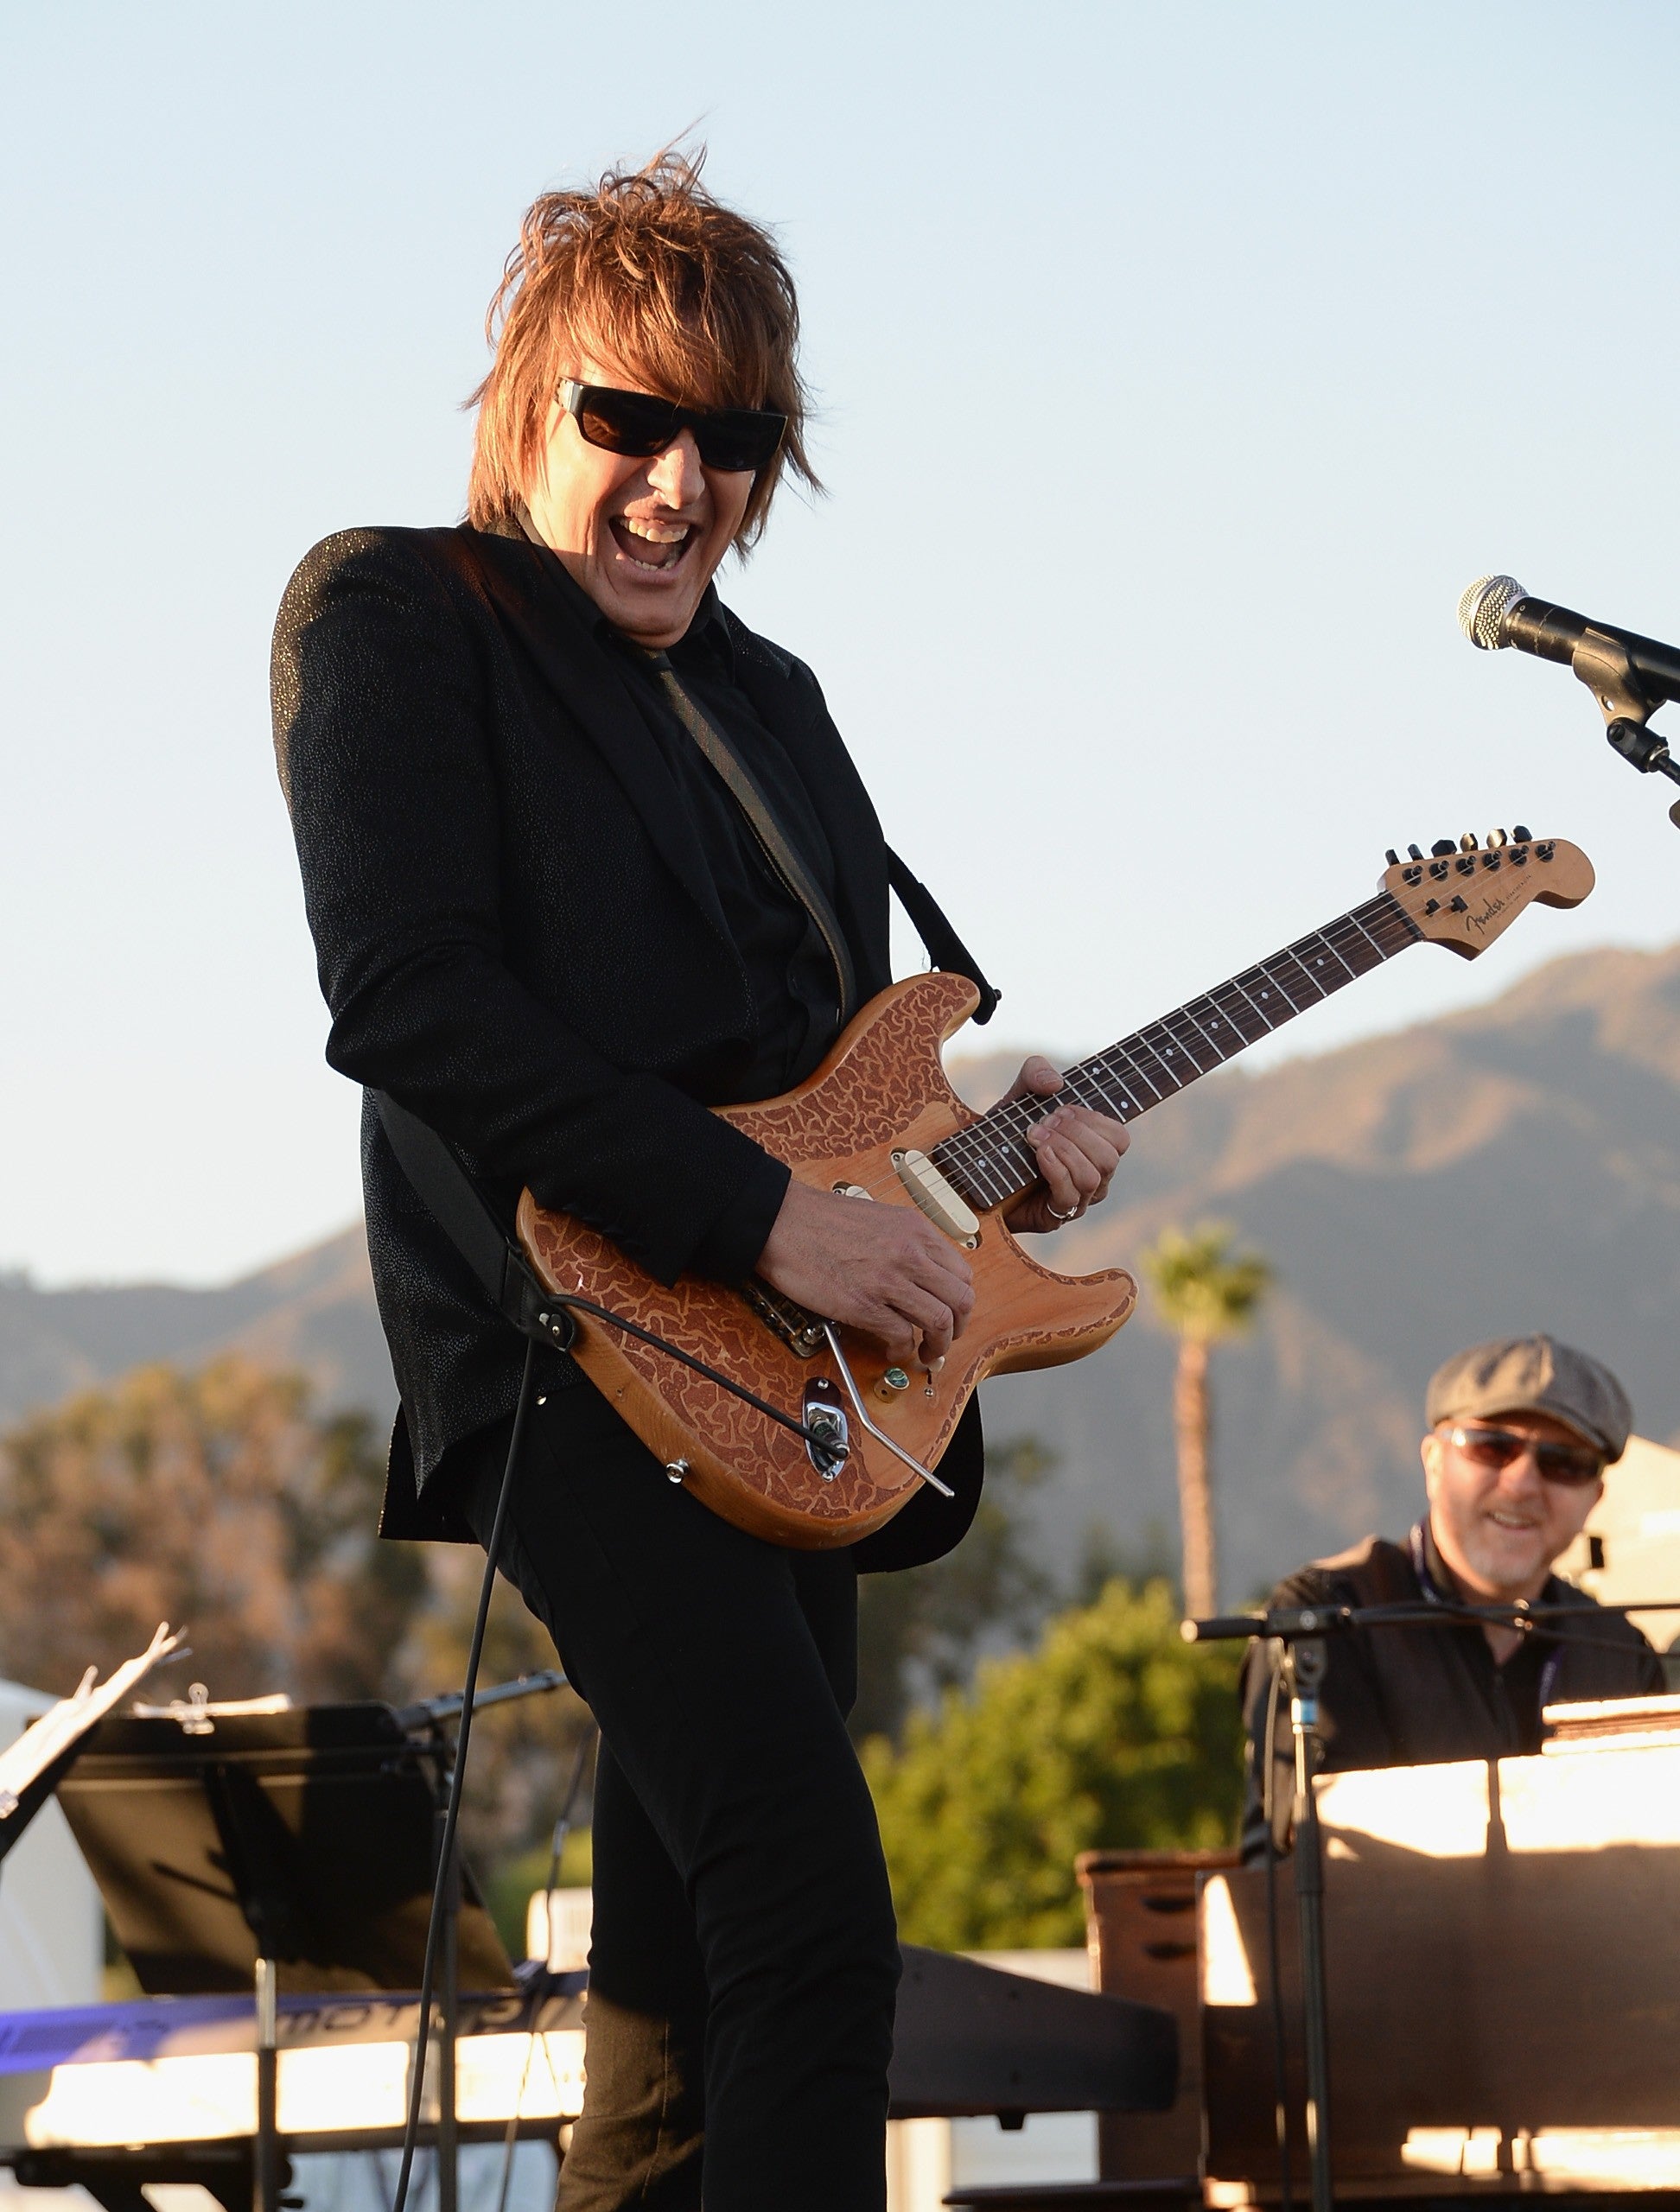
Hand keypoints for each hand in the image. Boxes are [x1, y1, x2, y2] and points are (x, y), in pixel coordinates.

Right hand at [757, 1177, 974, 1365]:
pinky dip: (902, 1349)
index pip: (962, 1273)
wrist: (783, 1221)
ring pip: (939, 1322)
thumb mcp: (881, 1219)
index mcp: (916, 1231)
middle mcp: (910, 1254)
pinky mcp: (864, 1305)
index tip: (954, 1312)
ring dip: (937, 1345)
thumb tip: (923, 1275)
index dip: (961, 1301)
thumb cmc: (821, 1219)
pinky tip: (893, 1348)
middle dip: (958, 1328)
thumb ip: (907, 1244)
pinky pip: (901, 1335)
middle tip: (946, 1339)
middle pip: (960, 1301)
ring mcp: (889, 1280)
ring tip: (925, 1353)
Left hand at [999, 1055, 1128, 1235]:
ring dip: (1064, 1150)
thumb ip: (1036, 1072)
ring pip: (1093, 1178)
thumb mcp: (1019, 1094)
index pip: (1119, 1137)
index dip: (1094, 1120)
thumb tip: (1056, 1083)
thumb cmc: (1006, 1133)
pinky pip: (1070, 1196)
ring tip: (1035, 1138)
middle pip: (1109, 1157)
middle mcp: (1093, 1177)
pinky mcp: (1055, 1215)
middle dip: (1075, 1134)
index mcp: (1093, 1150)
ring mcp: (1076, 1200)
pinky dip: (1056, 1170)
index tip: (1060, 1108)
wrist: (975, 1169)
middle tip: (1043, 1122)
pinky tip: (1039, 1154)